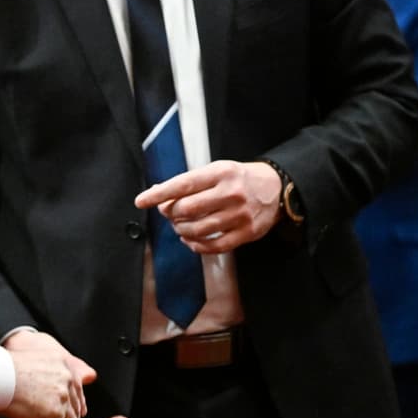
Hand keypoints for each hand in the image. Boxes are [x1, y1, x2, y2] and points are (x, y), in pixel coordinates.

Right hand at [1, 331, 126, 417]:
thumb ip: (53, 367)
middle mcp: (66, 379)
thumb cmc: (8, 366)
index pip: (76, 387)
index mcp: (63, 363)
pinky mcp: (54, 414)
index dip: (78, 403)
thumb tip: (75, 373)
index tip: (81, 411)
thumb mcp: (38, 356)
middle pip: (75, 405)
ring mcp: (62, 397)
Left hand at [133, 159, 281, 253]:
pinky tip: (190, 240)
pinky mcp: (246, 233)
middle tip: (168, 213)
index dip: (159, 194)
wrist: (276, 188)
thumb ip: (190, 182)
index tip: (141, 201)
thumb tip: (158, 193)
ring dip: (181, 230)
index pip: (183, 184)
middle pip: (187, 209)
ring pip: (198, 229)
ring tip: (179, 226)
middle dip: (171, 213)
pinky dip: (196, 246)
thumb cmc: (239, 178)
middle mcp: (230, 193)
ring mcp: (239, 215)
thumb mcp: (217, 170)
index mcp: (220, 173)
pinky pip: (214, 246)